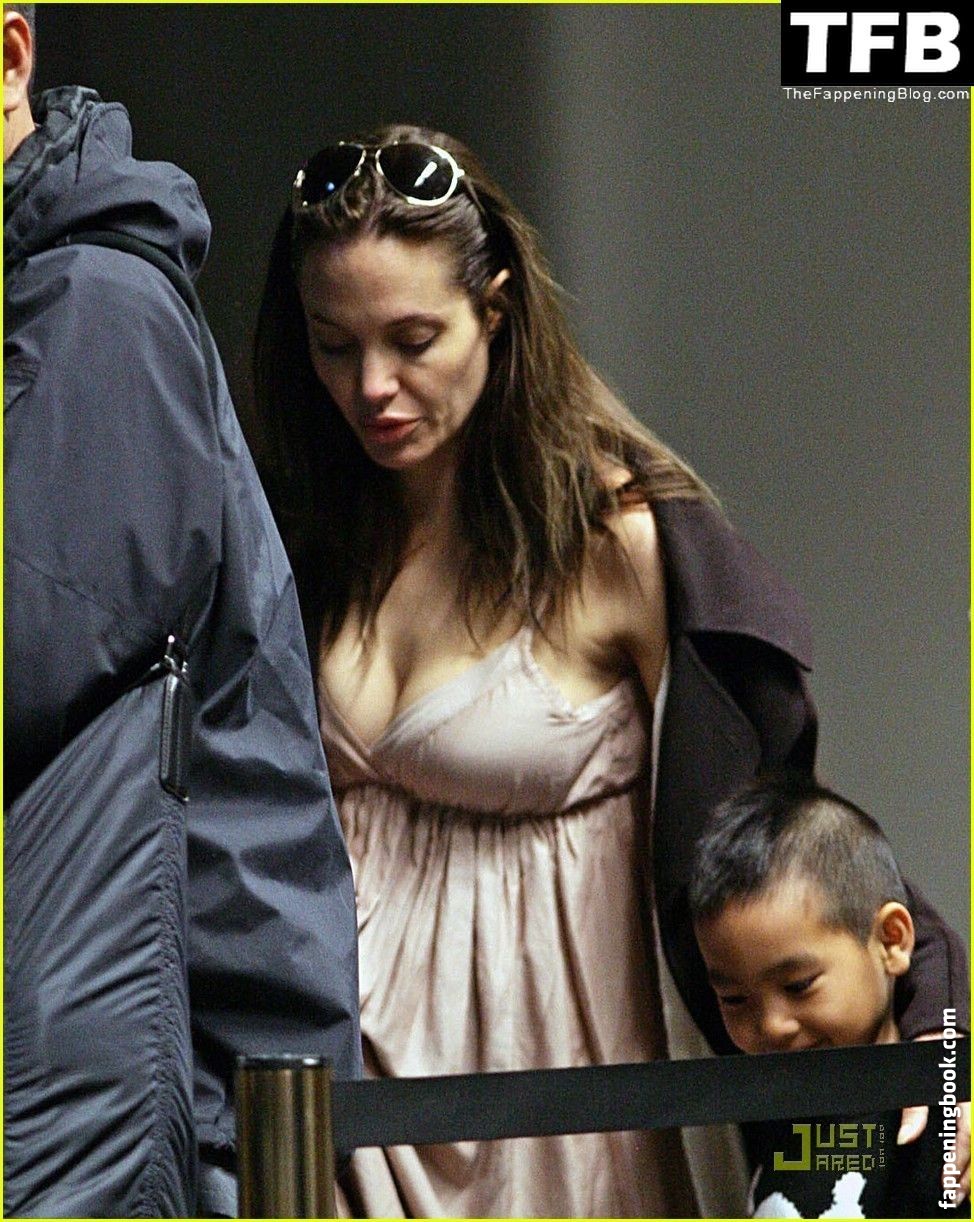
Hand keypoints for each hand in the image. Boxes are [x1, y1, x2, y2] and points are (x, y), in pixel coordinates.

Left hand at [896, 1031, 968, 1203]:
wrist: (940, 1031)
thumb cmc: (928, 1054)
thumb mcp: (918, 1079)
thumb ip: (914, 1109)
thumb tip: (906, 1139)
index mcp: (966, 1098)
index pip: (967, 1137)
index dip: (959, 1164)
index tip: (949, 1185)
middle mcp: (973, 1103)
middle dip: (968, 1175)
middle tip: (954, 1196)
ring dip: (972, 1169)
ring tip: (961, 1190)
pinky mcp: (971, 1107)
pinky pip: (972, 1133)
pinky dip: (970, 1152)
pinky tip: (965, 1168)